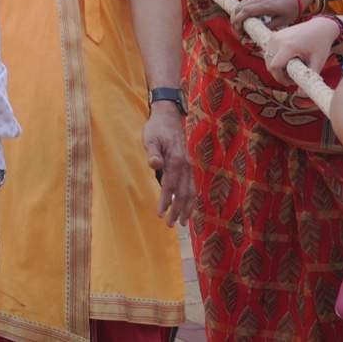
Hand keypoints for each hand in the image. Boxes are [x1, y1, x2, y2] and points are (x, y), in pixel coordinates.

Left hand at [142, 106, 194, 225]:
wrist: (169, 117)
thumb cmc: (157, 128)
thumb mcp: (150, 138)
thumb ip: (153, 152)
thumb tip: (154, 165)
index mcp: (176, 160)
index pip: (170, 186)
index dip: (165, 201)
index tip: (160, 214)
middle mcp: (185, 166)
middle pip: (183, 193)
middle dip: (178, 210)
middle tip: (170, 225)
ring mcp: (188, 166)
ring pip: (191, 192)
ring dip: (186, 208)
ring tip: (182, 223)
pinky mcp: (188, 166)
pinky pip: (192, 186)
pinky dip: (190, 199)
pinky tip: (187, 207)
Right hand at [232, 0, 307, 32]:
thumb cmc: (291, 9)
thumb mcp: (282, 22)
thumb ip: (267, 26)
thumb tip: (255, 33)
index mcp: (265, 4)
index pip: (245, 11)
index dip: (238, 21)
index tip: (239, 31)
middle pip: (239, 8)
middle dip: (235, 20)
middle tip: (238, 31)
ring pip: (240, 4)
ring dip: (237, 15)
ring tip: (240, 26)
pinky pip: (245, 2)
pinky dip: (242, 11)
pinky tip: (245, 18)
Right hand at [262, 16, 340, 84]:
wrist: (320, 26)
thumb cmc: (320, 44)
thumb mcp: (317, 61)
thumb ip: (310, 77)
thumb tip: (302, 94)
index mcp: (288, 46)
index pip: (275, 66)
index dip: (280, 78)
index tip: (290, 83)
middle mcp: (277, 40)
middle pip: (269, 63)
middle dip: (277, 74)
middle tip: (290, 79)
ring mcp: (274, 36)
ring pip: (267, 57)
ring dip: (274, 66)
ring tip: (288, 70)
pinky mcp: (274, 35)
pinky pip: (268, 50)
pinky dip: (274, 58)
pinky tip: (286, 61)